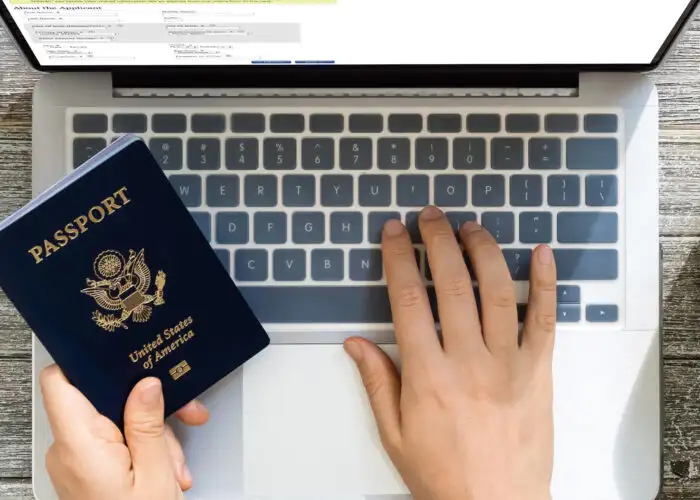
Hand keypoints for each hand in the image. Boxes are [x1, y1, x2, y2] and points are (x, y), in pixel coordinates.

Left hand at [40, 365, 209, 499]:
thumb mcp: (155, 474)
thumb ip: (149, 424)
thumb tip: (146, 385)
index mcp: (80, 445)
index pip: (60, 381)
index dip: (85, 360)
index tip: (117, 352)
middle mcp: (68, 451)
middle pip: (102, 401)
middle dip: (146, 408)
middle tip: (179, 418)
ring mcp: (75, 462)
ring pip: (114, 422)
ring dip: (150, 434)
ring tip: (172, 462)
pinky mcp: (86, 470)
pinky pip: (113, 442)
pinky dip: (140, 448)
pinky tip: (163, 466)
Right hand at [344, 206, 555, 499]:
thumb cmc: (444, 475)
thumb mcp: (395, 434)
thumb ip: (377, 382)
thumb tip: (356, 343)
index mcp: (427, 375)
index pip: (408, 298)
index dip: (398, 257)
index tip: (394, 233)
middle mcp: (468, 361)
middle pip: (452, 284)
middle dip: (438, 241)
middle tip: (430, 216)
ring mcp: (508, 363)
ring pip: (496, 291)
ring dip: (482, 251)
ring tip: (470, 227)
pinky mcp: (538, 371)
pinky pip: (544, 319)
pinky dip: (544, 282)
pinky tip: (540, 253)